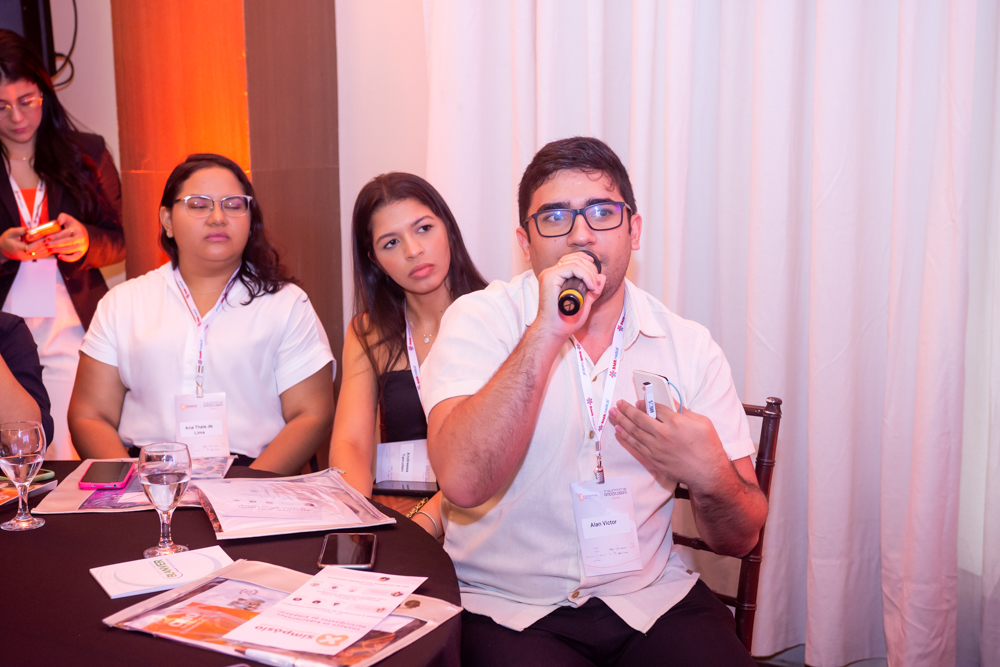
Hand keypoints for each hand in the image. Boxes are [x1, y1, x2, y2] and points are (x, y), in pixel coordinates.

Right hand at [0, 226, 50, 261]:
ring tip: (55, 241)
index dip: (38, 243)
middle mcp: (23, 255)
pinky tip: (53, 247)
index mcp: (17, 248)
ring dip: (49, 248)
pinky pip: (40, 256)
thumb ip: (21, 230)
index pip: (30, 247)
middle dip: (46, 244)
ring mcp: (27, 258)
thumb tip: (33, 229)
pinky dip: (47, 251)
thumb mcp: (11, 232)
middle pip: (37, 250)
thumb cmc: (6, 239)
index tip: (45, 238)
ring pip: (40, 254)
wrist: (2, 250)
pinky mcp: (30, 259)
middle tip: (54, 238)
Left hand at [43, 214, 89, 261]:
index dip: (56, 236)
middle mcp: (82, 239)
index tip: (47, 238)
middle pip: (67, 243)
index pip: (66, 234)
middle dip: (55, 244)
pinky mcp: (82, 253)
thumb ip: (61, 218)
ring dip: (58, 250)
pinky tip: (59, 256)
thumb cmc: (72, 226)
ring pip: (69, 250)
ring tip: (49, 249)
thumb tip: (56, 223)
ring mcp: (83, 247)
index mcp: (78, 230)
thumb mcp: (68, 218)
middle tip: (46, 245)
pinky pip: (74, 258)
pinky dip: (67, 259)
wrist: (84, 233)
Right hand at [533, 251, 605, 338]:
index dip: (587, 263)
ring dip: (590, 274)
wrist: (555, 331)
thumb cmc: (566, 320)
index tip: (596, 277)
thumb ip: (592, 289)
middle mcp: (550, 273)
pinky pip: (572, 268)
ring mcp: (548, 274)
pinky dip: (585, 275)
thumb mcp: (584, 301)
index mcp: (556, 277)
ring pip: (575, 262)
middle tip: (596, 285)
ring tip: (594, 288)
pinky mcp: (549, 277)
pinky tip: (590, 287)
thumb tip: (602, 277)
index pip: (572, 260)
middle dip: (591, 269)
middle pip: (574, 258)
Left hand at [608, 399, 730, 492]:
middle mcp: (663, 434)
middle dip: (627, 410)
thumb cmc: (707, 447)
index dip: (644, 403)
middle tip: (618, 404)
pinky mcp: (654, 459)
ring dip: (622, 422)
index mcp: (675, 422)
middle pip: (640, 419)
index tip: (637, 401)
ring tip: (612, 414)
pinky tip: (620, 431)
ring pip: (634, 432)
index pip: (655, 408)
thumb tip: (671, 403)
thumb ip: (684, 411)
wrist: (707, 473)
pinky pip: (636, 446)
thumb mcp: (702, 422)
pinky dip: (626, 438)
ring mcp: (656, 448)